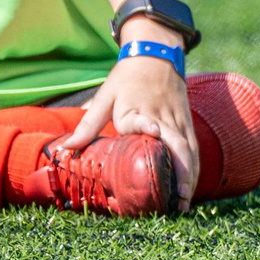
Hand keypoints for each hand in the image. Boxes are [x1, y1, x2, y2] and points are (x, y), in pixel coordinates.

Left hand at [50, 49, 199, 209]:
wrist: (156, 53)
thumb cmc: (126, 78)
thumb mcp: (104, 96)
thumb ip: (87, 125)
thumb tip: (65, 149)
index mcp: (137, 109)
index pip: (142, 121)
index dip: (145, 127)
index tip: (152, 133)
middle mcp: (162, 118)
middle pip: (177, 148)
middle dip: (179, 177)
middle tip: (174, 204)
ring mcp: (178, 121)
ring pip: (189, 153)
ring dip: (188, 179)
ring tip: (182, 205)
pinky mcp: (187, 123)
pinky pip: (194, 150)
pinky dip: (193, 170)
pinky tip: (188, 189)